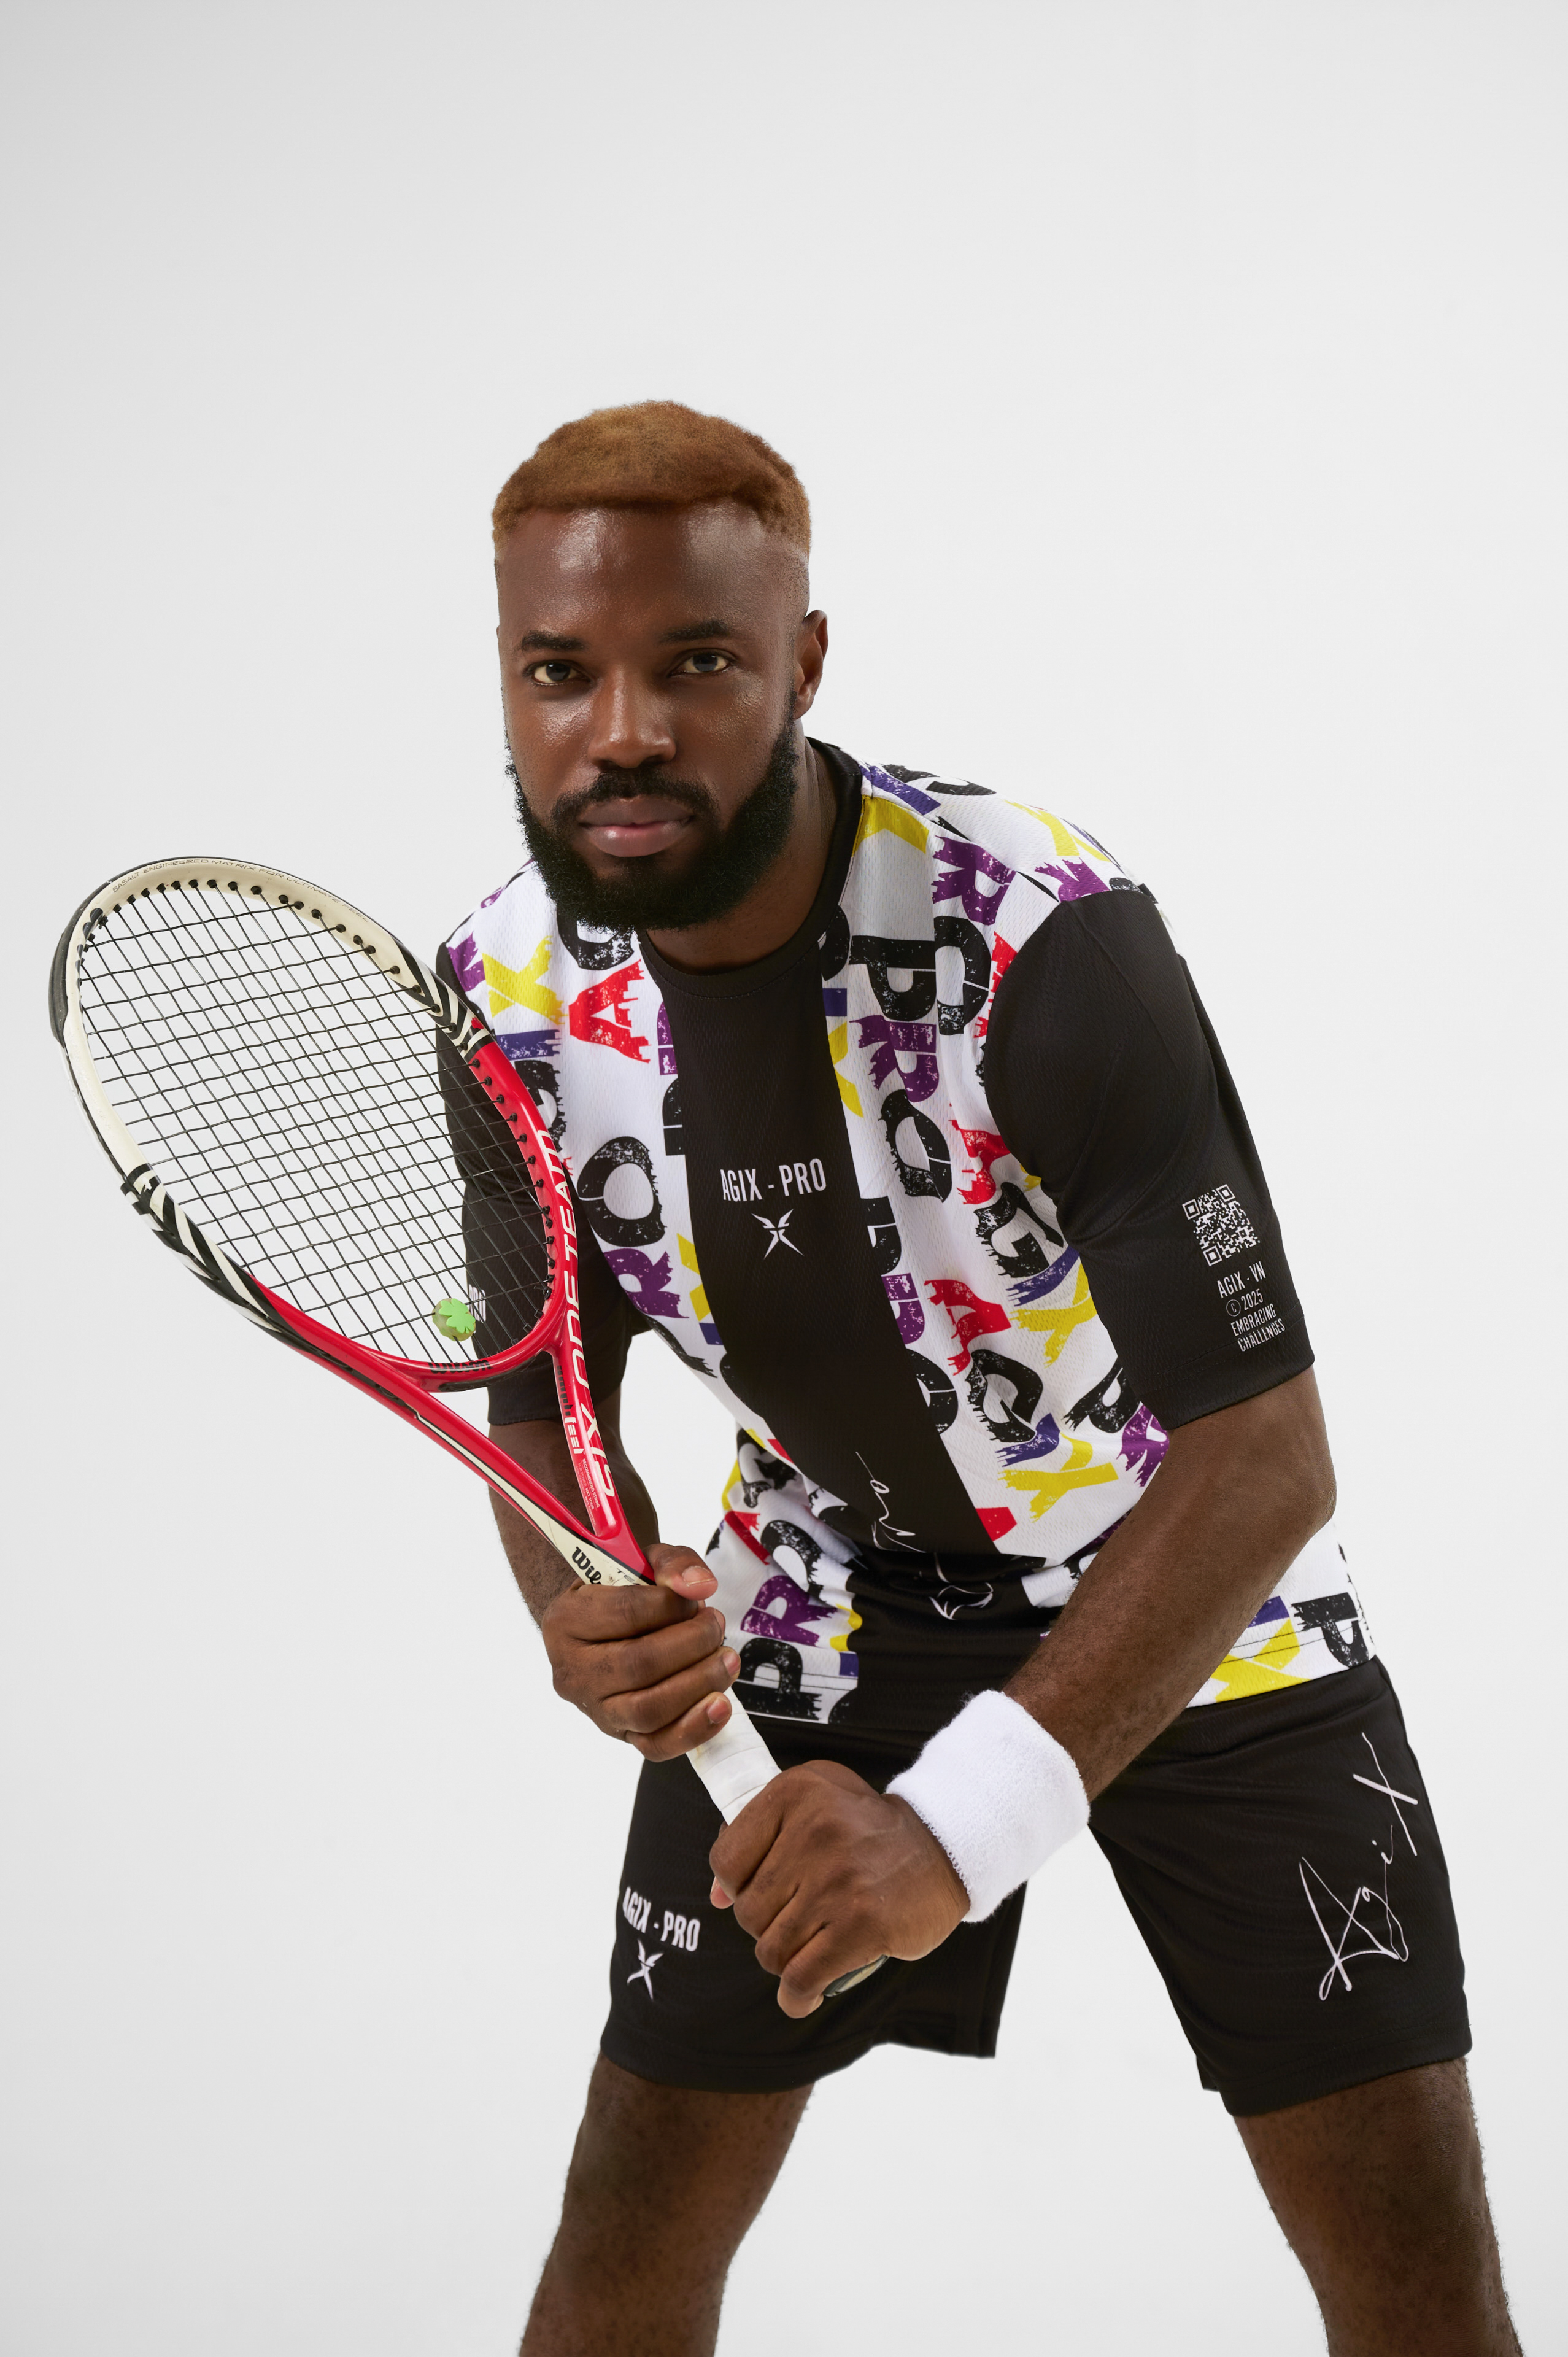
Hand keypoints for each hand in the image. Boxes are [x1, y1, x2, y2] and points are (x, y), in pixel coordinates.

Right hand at [540, 1542, 739, 1758]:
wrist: (605, 1628)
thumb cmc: (624, 1593)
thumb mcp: (643, 1562)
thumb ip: (673, 1564)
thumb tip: (699, 1585)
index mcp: (565, 1621)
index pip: (625, 1613)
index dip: (672, 1605)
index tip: (696, 1598)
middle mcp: (572, 1671)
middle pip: (639, 1665)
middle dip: (692, 1643)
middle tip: (715, 1625)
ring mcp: (595, 1709)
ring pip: (648, 1709)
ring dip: (700, 1683)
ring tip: (726, 1659)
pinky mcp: (620, 1734)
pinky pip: (656, 1745)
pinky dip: (694, 1729)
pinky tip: (720, 1705)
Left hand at [709, 1761, 968, 2016]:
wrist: (942, 1846)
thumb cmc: (868, 1828)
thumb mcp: (814, 1802)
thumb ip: (758, 1838)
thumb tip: (716, 1897)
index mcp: (794, 1794)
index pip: (726, 1862)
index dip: (737, 1888)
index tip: (766, 1891)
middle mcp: (813, 1832)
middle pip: (748, 1913)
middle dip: (767, 1928)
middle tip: (800, 1921)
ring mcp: (838, 1880)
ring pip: (772, 1949)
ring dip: (785, 1962)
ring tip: (810, 1950)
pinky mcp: (863, 1924)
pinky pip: (803, 1978)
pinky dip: (797, 1996)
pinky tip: (805, 1994)